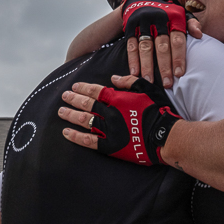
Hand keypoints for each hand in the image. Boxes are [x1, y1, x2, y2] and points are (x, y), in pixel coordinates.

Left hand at [58, 75, 181, 165]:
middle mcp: (109, 113)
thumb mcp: (147, 89)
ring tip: (60, 112)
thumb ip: (129, 82)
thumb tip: (113, 78)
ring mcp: (107, 130)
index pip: (95, 91)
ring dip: (70, 115)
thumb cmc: (158, 111)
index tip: (75, 86)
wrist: (163, 136)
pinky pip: (88, 140)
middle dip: (73, 99)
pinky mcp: (109, 145)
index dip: (84, 88)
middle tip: (64, 96)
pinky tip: (66, 132)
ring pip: (83, 120)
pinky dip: (75, 136)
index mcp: (117, 99)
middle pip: (86, 104)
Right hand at [122, 0, 187, 88]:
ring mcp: (143, 23)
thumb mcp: (182, 15)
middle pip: (162, 46)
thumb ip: (192, 24)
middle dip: (164, 66)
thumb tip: (199, 35)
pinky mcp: (130, 27)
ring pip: (146, 46)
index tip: (180, 74)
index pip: (177, 40)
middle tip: (167, 84)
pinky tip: (135, 72)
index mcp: (174, 18)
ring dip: (147, 65)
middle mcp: (158, 19)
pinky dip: (133, 59)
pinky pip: (131, 45)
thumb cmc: (168, 14)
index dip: (178, 57)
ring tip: (149, 81)